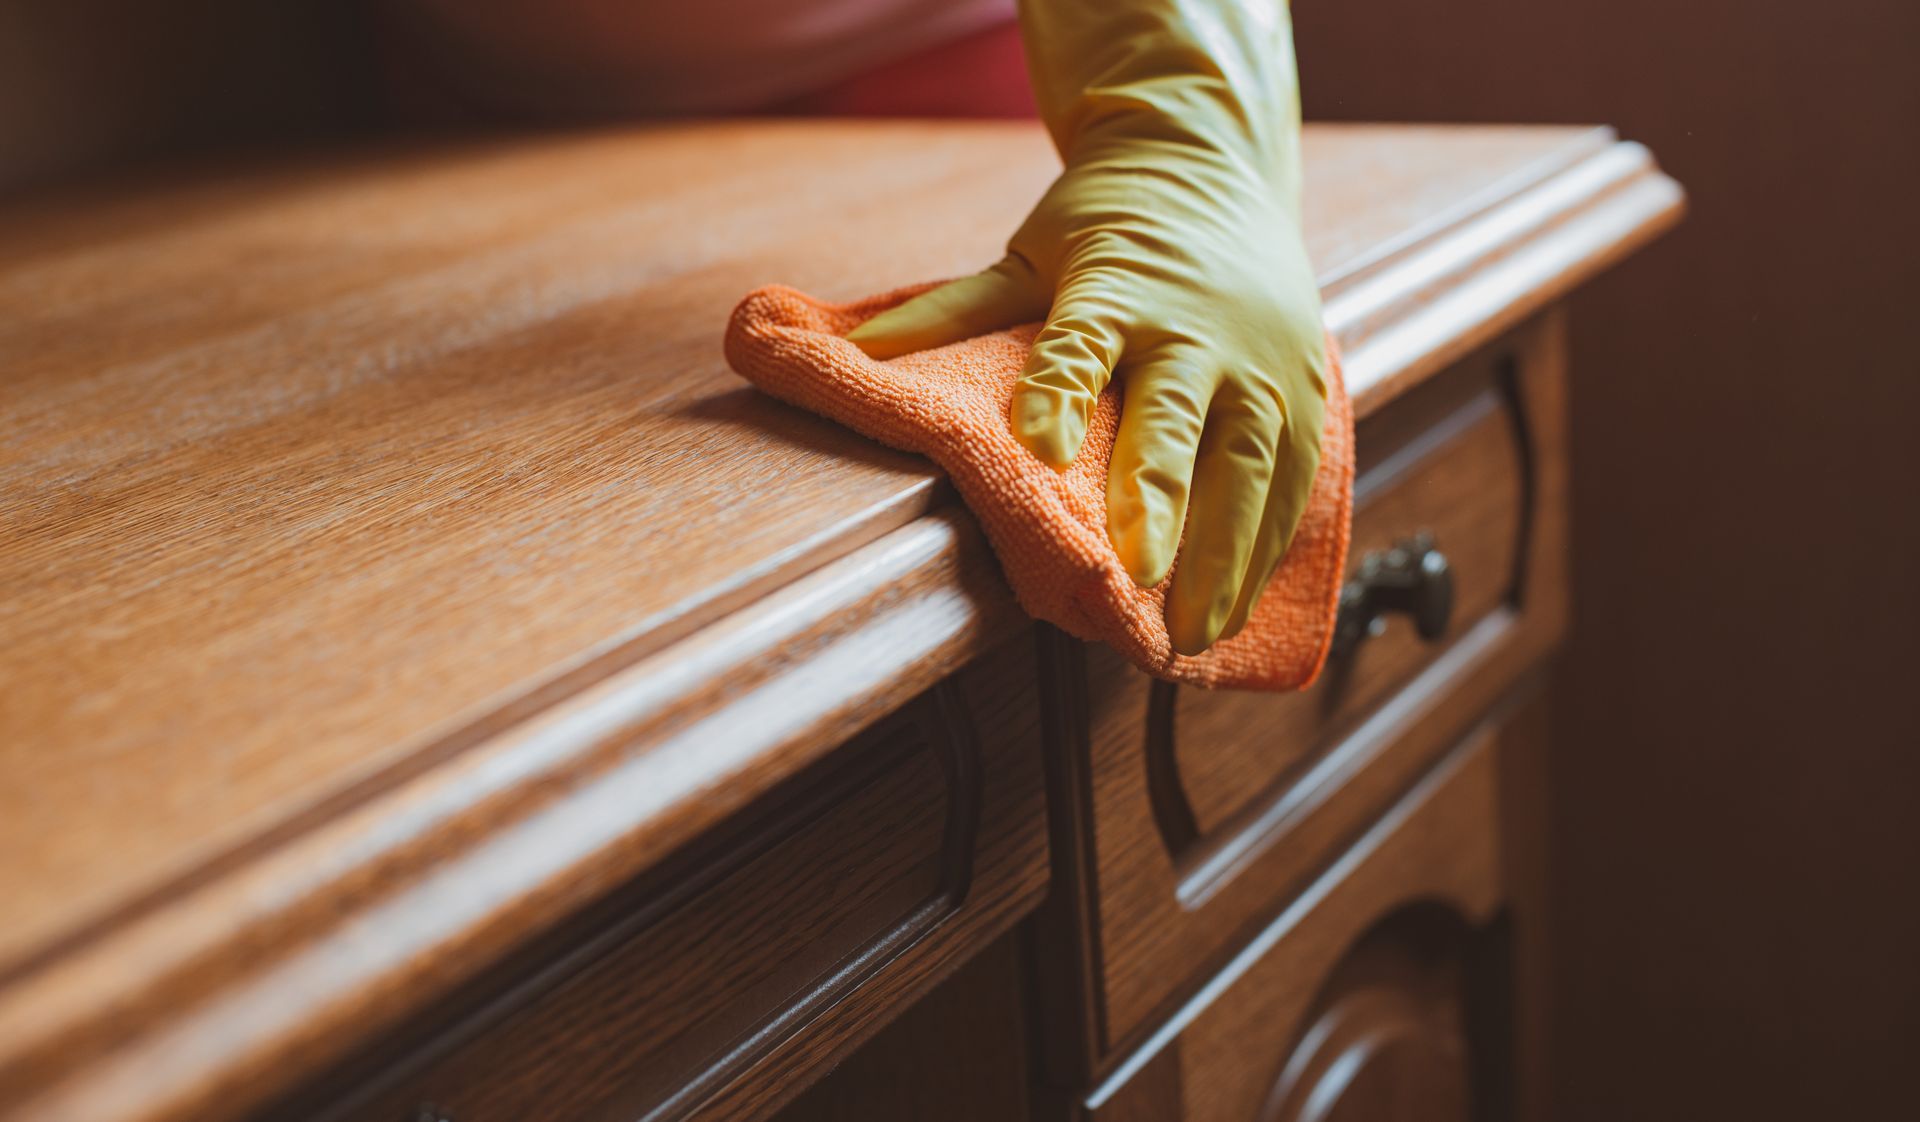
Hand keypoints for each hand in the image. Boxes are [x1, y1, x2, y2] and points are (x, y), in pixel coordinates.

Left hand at [850, 143, 1326, 654]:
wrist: (1212, 163)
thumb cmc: (1108, 219)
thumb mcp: (1029, 252)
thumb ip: (954, 311)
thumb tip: (861, 350)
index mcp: (1121, 285)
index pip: (1084, 342)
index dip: (1060, 392)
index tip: (1037, 447)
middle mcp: (1201, 327)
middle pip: (1182, 416)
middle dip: (1163, 498)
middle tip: (1139, 578)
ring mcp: (1264, 362)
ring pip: (1253, 462)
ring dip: (1226, 553)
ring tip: (1193, 632)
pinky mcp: (1306, 392)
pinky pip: (1292, 479)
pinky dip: (1265, 546)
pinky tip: (1237, 604)